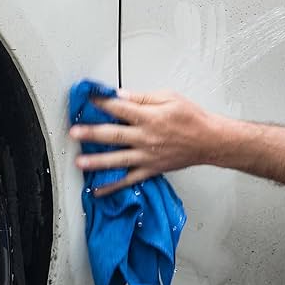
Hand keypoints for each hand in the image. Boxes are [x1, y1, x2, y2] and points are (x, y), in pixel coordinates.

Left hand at [69, 89, 221, 195]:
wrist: (211, 141)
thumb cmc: (193, 119)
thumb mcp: (170, 98)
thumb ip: (143, 97)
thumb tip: (120, 95)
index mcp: (151, 117)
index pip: (119, 108)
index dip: (100, 103)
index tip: (86, 100)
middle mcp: (147, 138)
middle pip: (114, 135)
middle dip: (91, 133)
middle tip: (73, 132)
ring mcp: (148, 156)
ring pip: (118, 159)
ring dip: (97, 161)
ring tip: (79, 162)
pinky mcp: (152, 169)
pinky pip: (129, 179)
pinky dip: (113, 186)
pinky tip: (98, 189)